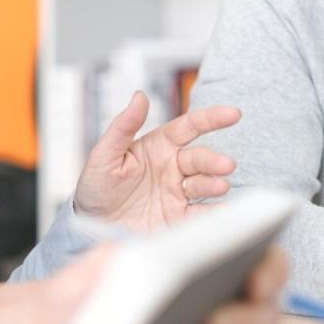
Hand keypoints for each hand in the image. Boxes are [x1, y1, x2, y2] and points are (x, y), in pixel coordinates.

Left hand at [71, 91, 239, 230]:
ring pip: (203, 184)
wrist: (91, 227)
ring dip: (215, 183)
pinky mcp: (178, 218)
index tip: (232, 114)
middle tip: (226, 165)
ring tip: (222, 185)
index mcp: (158, 147)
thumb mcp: (103, 154)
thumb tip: (139, 96)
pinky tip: (224, 209)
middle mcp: (173, 167)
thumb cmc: (96, 187)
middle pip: (200, 158)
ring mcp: (177, 193)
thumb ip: (123, 126)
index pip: (189, 127)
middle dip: (214, 160)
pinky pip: (200, 214)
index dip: (211, 118)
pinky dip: (214, 212)